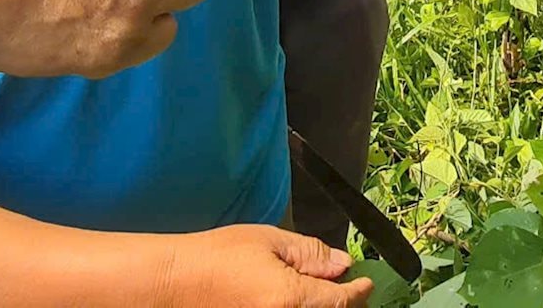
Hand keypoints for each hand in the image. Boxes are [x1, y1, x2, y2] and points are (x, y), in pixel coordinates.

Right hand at [166, 224, 374, 306]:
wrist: (176, 282)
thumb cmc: (217, 257)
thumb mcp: (269, 241)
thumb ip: (311, 254)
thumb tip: (342, 264)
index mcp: (291, 300)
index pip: (344, 302)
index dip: (360, 290)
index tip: (366, 281)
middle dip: (345, 302)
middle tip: (346, 285)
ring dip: (325, 307)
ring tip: (322, 291)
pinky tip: (299, 300)